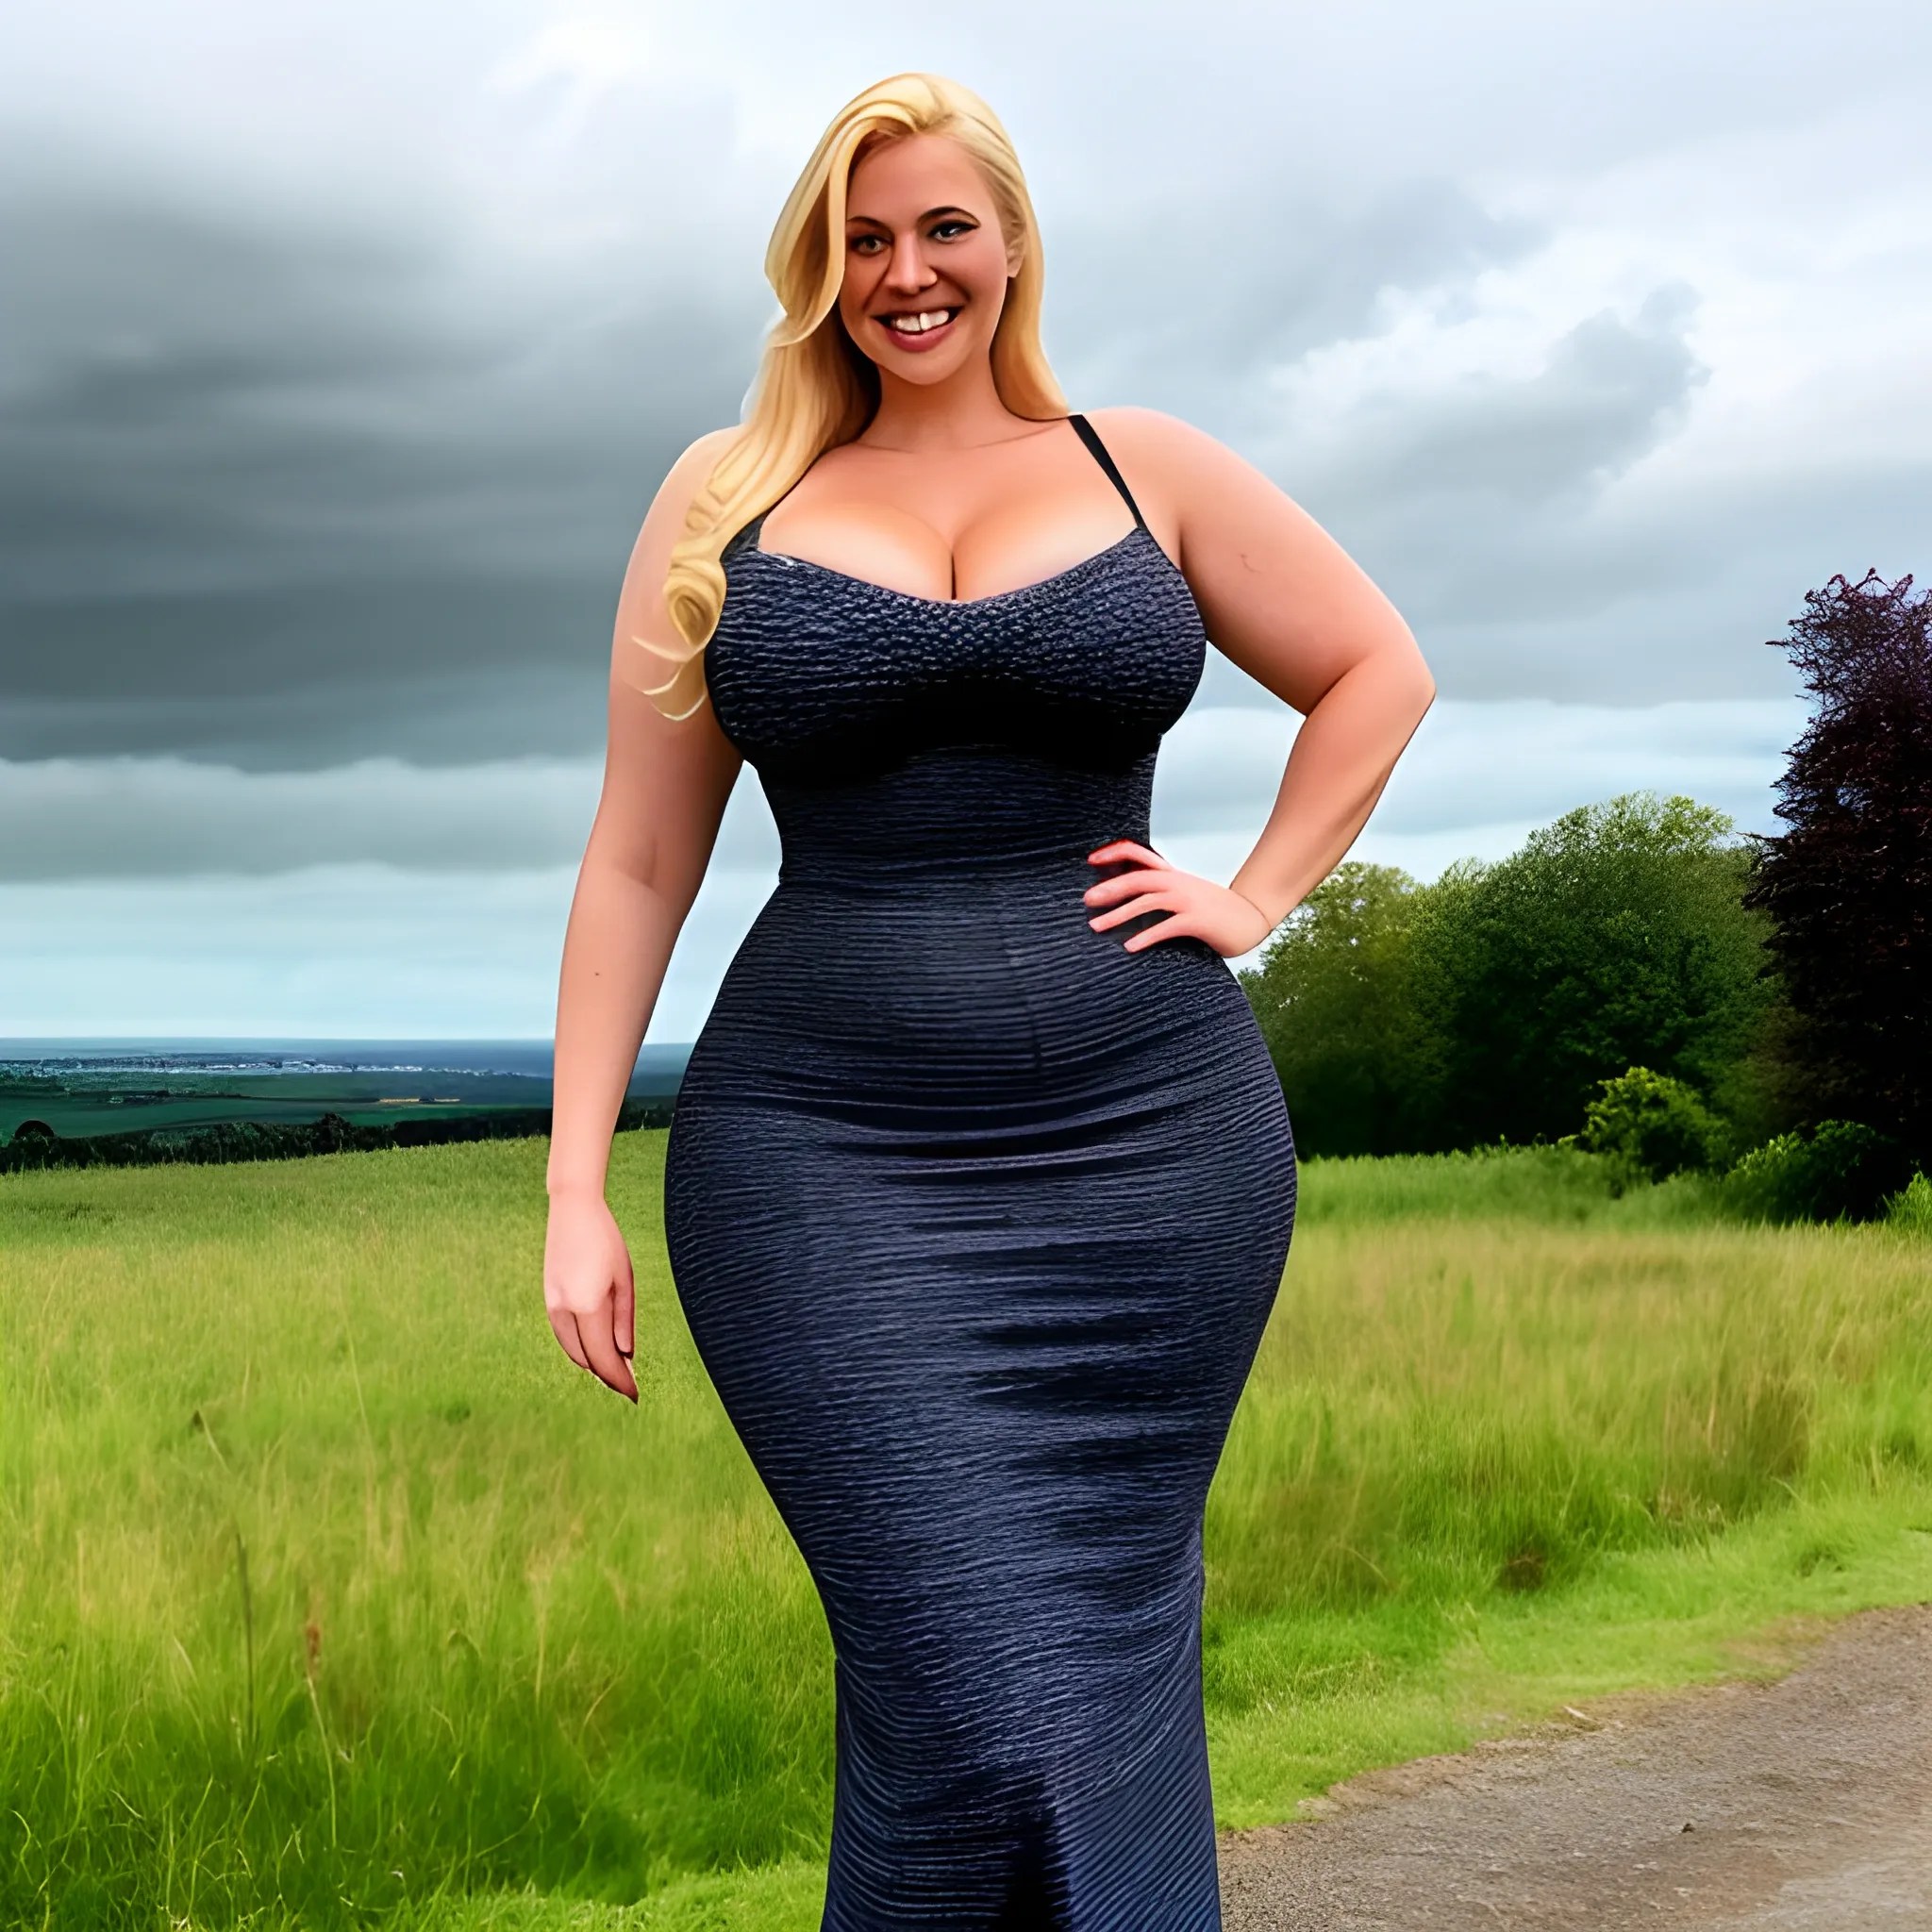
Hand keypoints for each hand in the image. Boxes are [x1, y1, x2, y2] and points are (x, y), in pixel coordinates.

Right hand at [543, 1188, 638, 1402]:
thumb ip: (623, 1320)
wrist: (572, 1210)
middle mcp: (564, 1310)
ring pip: (572, 1351)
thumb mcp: (625, 1280)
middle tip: (630, 1387)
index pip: (604, 1358)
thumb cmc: (606, 1240)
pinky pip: (564, 1336)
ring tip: (616, 1372)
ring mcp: (551, 1305)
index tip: (635, 1395)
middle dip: (607, 1376)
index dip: (619, 1380)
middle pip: (586, 1359)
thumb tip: (626, 1356)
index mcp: (587, 1305)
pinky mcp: (548, 1298)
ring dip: (593, 1364)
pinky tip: (596, 1350)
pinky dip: (580, 1350)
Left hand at [1084, 840, 1277, 958]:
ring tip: (1097, 926)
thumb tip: (1129, 900)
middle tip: (1087, 900)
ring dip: (1119, 914)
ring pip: (1147, 900)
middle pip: (1138, 878)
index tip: (1092, 860)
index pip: (1139, 855)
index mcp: (1173, 875)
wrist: (1252, 917)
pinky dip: (1146, 935)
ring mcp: (1188, 900)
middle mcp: (1178, 883)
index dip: (1114, 853)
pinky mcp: (1197, 920)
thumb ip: (1161, 894)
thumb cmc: (1216, 912)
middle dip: (1110, 887)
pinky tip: (1129, 946)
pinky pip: (1166, 926)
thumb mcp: (1186, 895)